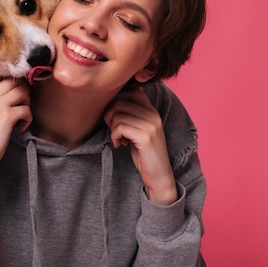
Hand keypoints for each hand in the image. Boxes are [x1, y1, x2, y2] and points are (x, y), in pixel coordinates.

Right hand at [0, 78, 31, 166]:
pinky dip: (28, 119)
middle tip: (22, 103)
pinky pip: (26, 109)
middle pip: (12, 80)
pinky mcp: (6, 116)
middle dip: (22, 89)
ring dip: (27, 102)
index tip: (16, 89)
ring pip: (22, 91)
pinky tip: (20, 127)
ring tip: (22, 114)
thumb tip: (13, 90)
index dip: (10, 78)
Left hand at [103, 88, 176, 204]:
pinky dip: (114, 136)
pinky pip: (119, 127)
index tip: (115, 117)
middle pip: (120, 101)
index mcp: (152, 110)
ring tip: (118, 139)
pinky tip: (119, 145)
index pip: (131, 90)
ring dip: (112, 128)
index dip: (117, 101)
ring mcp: (150, 125)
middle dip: (110, 115)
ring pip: (118, 115)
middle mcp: (153, 114)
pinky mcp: (145, 136)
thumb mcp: (137, 130)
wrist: (158, 175)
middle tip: (114, 129)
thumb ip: (129, 115)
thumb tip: (109, 103)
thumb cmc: (143, 153)